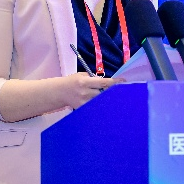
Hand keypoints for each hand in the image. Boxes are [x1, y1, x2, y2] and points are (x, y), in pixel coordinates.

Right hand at [0, 73, 124, 121]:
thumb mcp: (81, 75)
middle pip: (104, 94)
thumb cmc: (72, 81)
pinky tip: (105, 107)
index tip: (124, 82)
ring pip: (100, 102)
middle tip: (123, 92)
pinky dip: (100, 107)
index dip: (115, 83)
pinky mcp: (82, 108)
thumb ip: (93, 78)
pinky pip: (94, 108)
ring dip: (108, 101)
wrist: (59, 92)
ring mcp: (84, 102)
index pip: (104, 82)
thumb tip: (108, 81)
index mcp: (85, 81)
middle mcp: (85, 92)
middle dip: (113, 93)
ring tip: (116, 101)